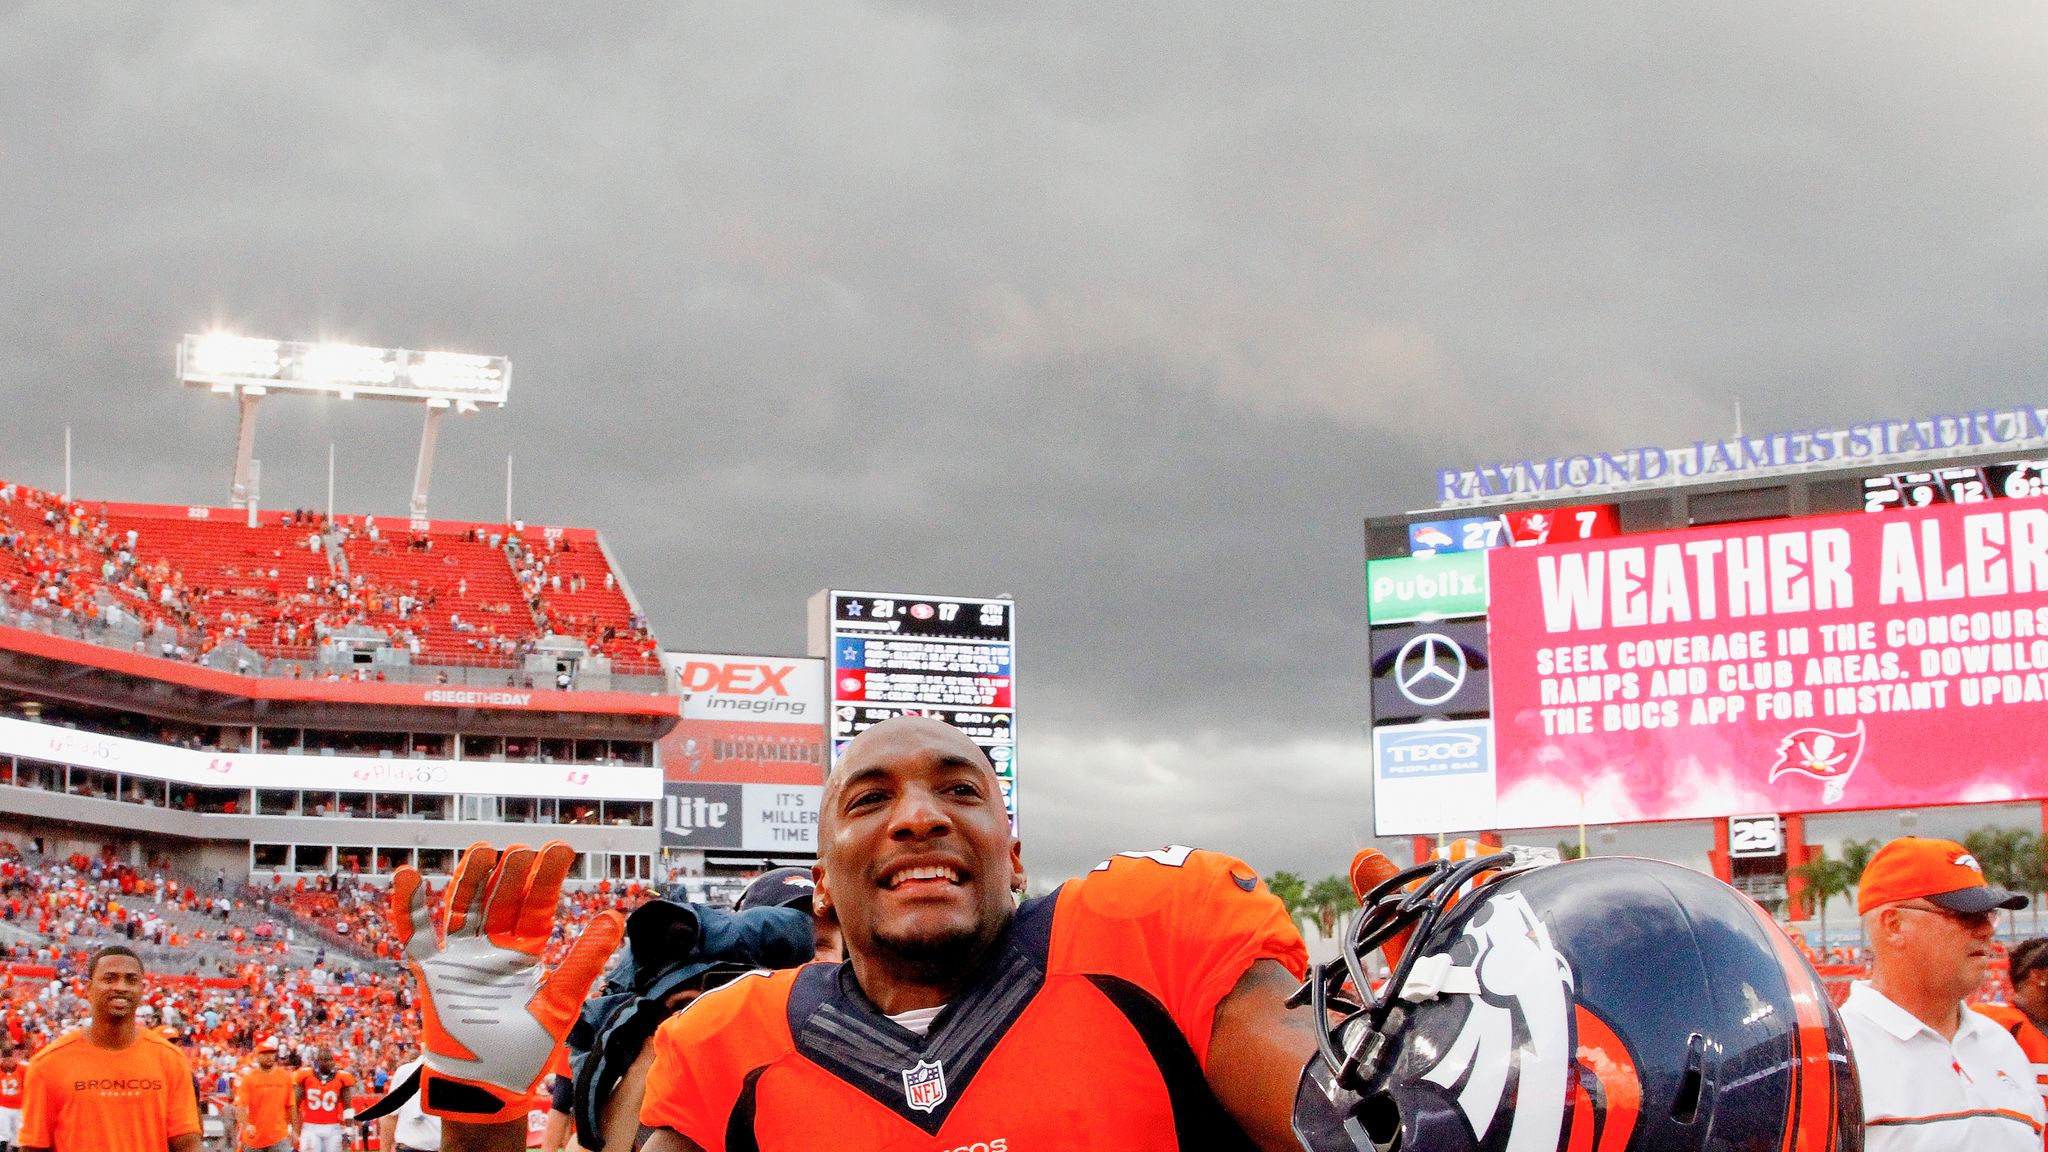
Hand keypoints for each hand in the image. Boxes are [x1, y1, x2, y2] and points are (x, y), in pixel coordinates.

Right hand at [393, 841, 622, 1120]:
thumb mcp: (560, 1003)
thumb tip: (614, 917)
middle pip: (501, 899)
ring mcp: (461, 957)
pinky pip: (416, 934)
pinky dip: (408, 907)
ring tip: (482, 851)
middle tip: (522, 850)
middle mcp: (493, 948)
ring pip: (463, 906)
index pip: (537, 906)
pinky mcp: (431, 972)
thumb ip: (583, 961)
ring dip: (470, 878)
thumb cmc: (526, 1050)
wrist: (487, 1087)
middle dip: (511, 874)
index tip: (560, 848)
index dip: (547, 878)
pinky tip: (407, 876)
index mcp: (526, 952)